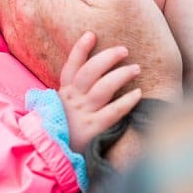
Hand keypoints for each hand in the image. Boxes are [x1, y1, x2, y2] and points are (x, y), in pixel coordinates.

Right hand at [58, 32, 142, 152]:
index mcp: (64, 94)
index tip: (92, 34)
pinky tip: (138, 94)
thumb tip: (93, 76)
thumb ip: (74, 94)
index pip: (71, 66)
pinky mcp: (93, 130)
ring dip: (120, 75)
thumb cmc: (64, 131)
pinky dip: (126, 101)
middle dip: (107, 57)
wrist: (53, 159)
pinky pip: (112, 112)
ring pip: (103, 88)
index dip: (81, 49)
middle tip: (124, 50)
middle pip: (90, 72)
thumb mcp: (63, 110)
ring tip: (135, 68)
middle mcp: (72, 101)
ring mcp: (82, 114)